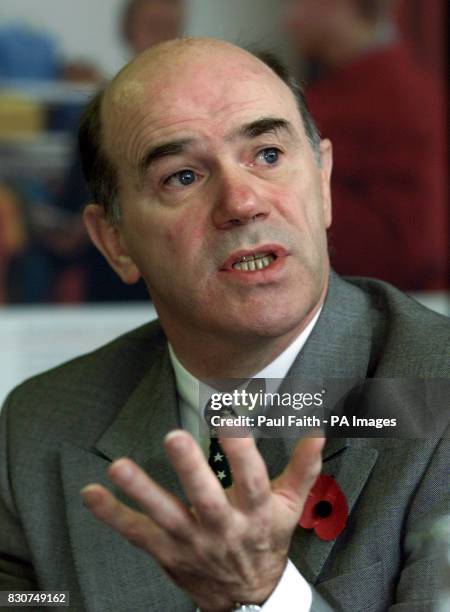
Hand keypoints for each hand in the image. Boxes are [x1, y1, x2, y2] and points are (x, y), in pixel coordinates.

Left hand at [81, 432, 323, 611]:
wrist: (247, 596)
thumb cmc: (267, 540)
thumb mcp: (291, 507)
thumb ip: (303, 468)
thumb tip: (317, 431)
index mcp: (255, 513)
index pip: (253, 480)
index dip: (243, 450)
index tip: (229, 417)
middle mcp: (223, 528)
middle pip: (206, 499)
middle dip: (190, 470)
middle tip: (174, 437)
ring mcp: (191, 542)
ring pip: (165, 516)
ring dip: (141, 491)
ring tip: (118, 467)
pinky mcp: (167, 551)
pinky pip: (136, 534)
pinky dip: (112, 515)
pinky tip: (91, 494)